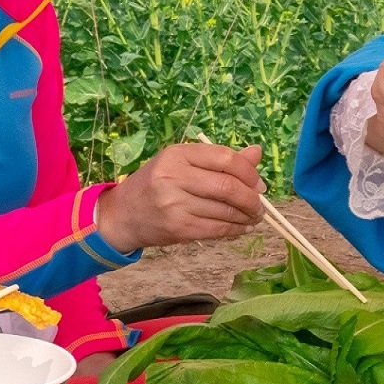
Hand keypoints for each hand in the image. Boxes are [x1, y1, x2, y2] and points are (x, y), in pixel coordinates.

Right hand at [94, 140, 266, 251]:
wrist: (123, 214)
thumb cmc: (156, 184)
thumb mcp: (182, 163)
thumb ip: (219, 160)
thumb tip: (257, 153)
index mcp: (177, 154)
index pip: (224, 158)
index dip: (249, 172)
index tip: (259, 184)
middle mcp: (174, 177)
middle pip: (228, 187)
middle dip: (252, 199)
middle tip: (260, 205)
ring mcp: (175, 204)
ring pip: (226, 211)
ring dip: (247, 217)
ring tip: (254, 217)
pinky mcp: (178, 228)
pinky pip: (217, 229)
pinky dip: (235, 230)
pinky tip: (242, 228)